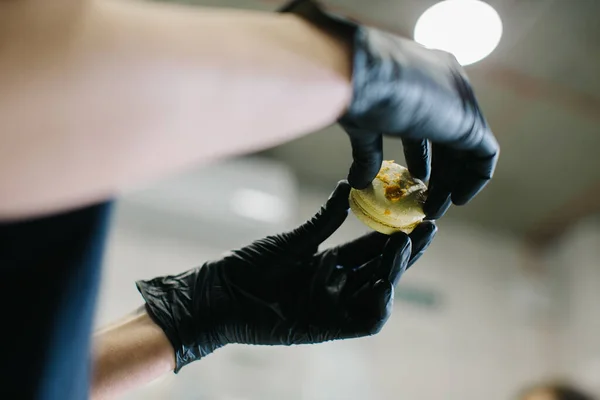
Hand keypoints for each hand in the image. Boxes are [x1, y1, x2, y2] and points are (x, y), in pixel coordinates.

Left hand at [136, 181, 435, 371]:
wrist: (219, 293)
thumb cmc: (250, 265)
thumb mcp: (293, 241)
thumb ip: (323, 221)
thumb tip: (347, 187)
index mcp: (331, 262)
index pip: (373, 248)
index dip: (396, 234)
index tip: (417, 215)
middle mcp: (337, 284)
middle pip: (382, 268)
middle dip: (406, 250)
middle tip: (425, 228)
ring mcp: (333, 306)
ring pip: (378, 293)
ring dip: (395, 272)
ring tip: (403, 245)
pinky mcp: (326, 328)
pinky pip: (364, 321)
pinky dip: (379, 305)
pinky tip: (385, 282)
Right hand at [280, 0, 498, 218]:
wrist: (363, 76)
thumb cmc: (356, 91)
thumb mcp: (363, 124)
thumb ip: (368, 151)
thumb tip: (359, 181)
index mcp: (422, 75)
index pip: (431, 120)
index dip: (422, 155)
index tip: (413, 180)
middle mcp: (447, 83)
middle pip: (450, 137)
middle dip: (438, 173)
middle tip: (423, 200)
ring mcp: (461, 100)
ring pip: (467, 149)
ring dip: (452, 182)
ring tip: (433, 208)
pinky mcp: (470, 120)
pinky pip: (484, 155)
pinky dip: (474, 180)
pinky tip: (456, 199)